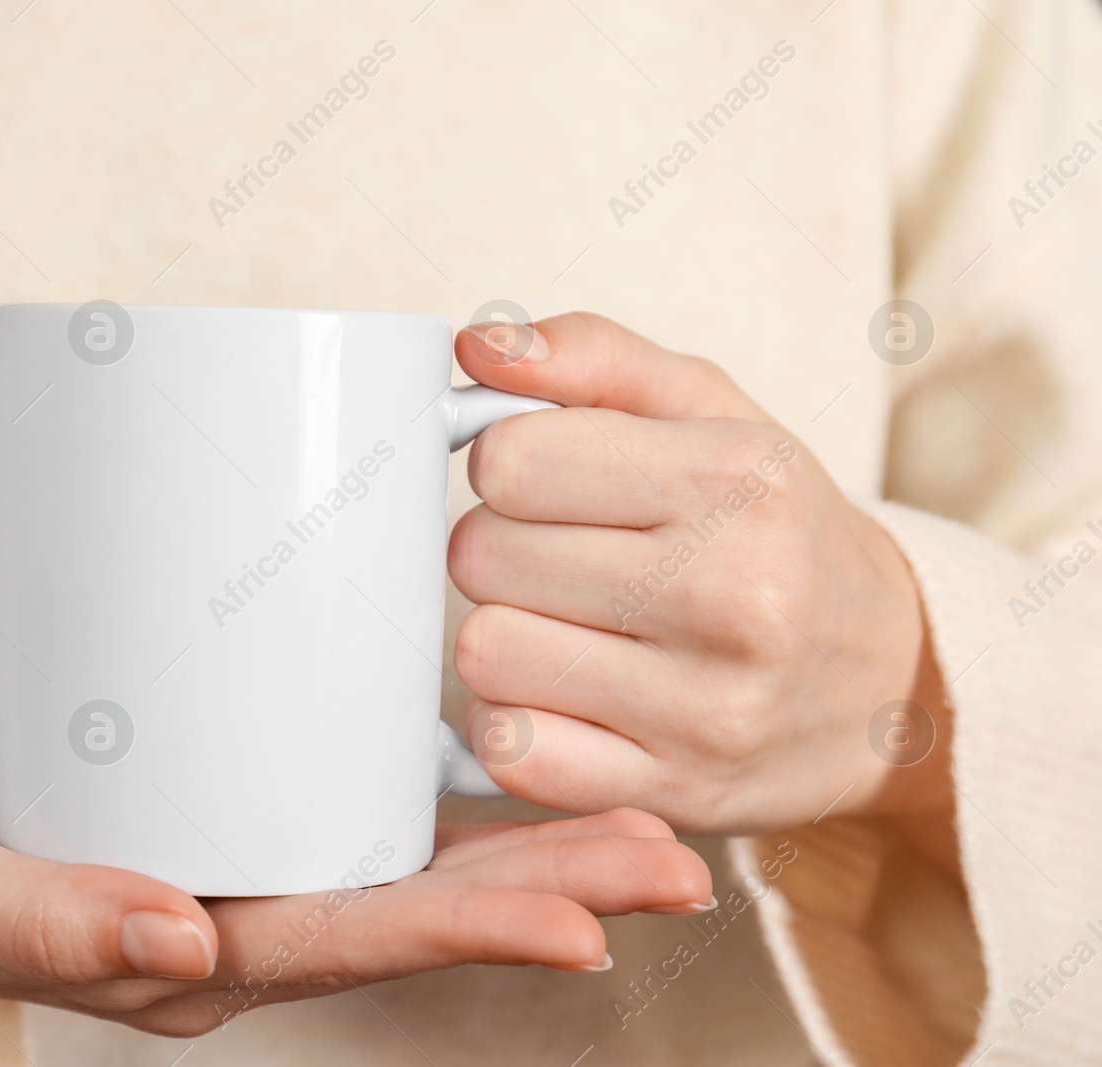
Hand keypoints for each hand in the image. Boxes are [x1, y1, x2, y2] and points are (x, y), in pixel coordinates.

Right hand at [0, 741, 711, 1035]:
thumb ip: (48, 916)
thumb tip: (179, 941)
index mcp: (183, 959)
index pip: (349, 945)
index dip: (470, 932)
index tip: (587, 914)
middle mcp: (230, 926)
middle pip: (408, 912)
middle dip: (542, 888)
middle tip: (670, 855)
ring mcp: (232, 874)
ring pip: (399, 868)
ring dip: (521, 846)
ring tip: (642, 818)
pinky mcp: (221, 815)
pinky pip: (346, 816)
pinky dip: (440, 799)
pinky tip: (510, 759)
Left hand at [448, 313, 951, 837]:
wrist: (896, 678)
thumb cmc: (779, 527)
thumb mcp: (714, 413)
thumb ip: (592, 359)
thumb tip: (474, 345)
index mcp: (734, 479)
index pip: (509, 461)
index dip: (506, 466)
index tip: (546, 482)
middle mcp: (730, 594)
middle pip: (482, 557)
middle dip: (498, 548)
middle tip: (555, 558)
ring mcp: (705, 707)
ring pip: (484, 654)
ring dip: (502, 636)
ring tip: (561, 627)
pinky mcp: (675, 792)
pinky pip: (513, 754)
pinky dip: (515, 724)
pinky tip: (562, 699)